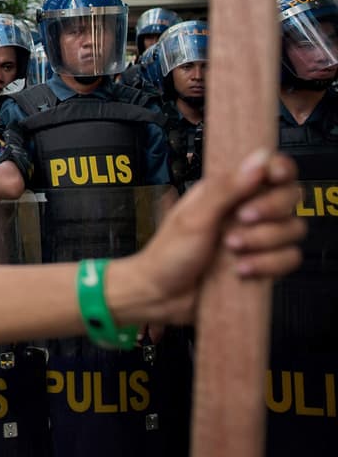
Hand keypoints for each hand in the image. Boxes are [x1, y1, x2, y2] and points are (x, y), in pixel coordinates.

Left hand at [131, 150, 303, 323]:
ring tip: (232, 249)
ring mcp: (257, 238)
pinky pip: (289, 259)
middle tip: (242, 220)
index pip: (269, 169)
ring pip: (293, 229)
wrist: (163, 296)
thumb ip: (226, 188)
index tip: (276, 176)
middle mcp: (246, 211)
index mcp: (228, 192)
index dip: (280, 168)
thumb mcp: (194, 216)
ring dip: (264, 241)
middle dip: (270, 210)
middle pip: (290, 197)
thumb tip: (258, 161)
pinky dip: (268, 264)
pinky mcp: (264, 263)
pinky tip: (241, 269)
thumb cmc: (169, 253)